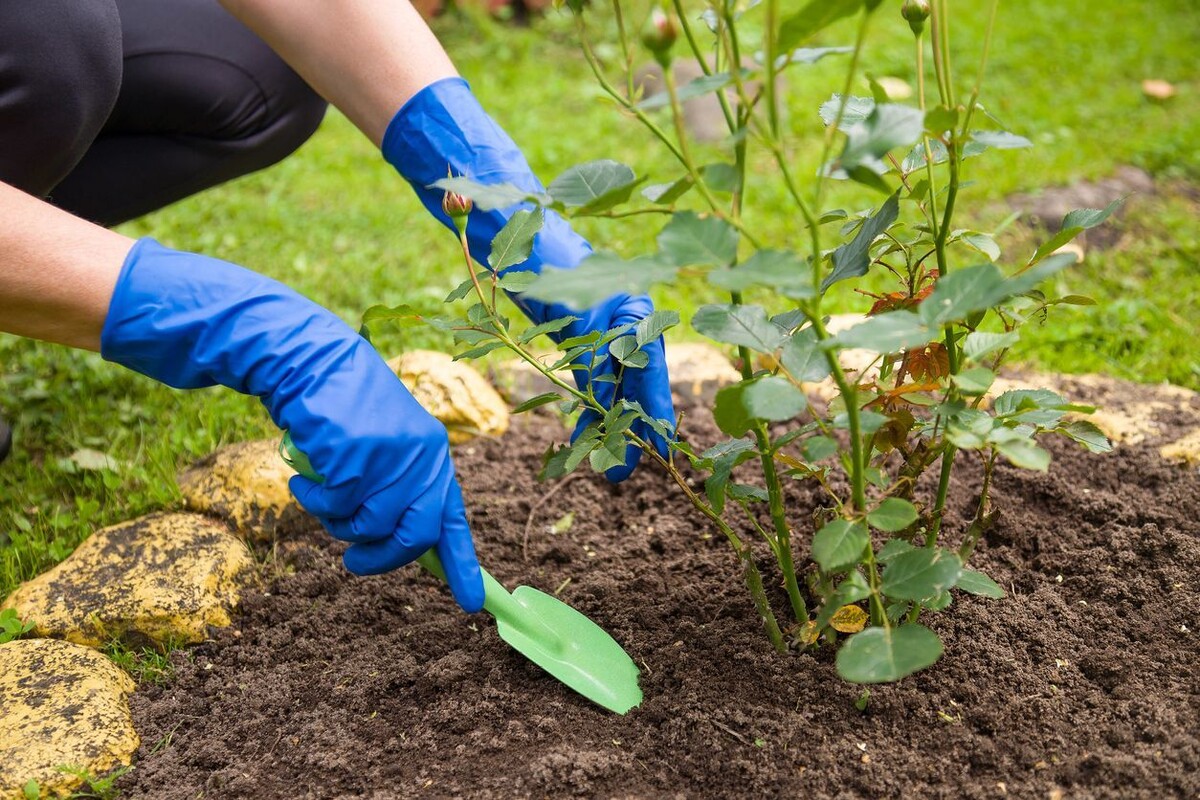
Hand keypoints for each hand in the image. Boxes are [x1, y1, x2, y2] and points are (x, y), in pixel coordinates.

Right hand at [101, 238, 484, 611]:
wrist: (311, 360)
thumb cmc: (344, 409)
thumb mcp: (387, 444)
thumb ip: (400, 487)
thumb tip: (408, 544)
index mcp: (434, 455)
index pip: (454, 518)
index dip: (463, 564)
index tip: (474, 604)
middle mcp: (422, 457)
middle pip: (413, 535)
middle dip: (381, 559)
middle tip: (354, 562)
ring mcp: (391, 456)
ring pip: (368, 526)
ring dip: (337, 523)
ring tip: (321, 495)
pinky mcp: (356, 456)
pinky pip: (335, 506)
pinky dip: (313, 500)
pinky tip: (305, 480)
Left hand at [384, 78, 675, 478]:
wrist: (508, 225)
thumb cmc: (545, 260)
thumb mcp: (572, 315)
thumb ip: (591, 359)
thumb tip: (604, 407)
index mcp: (635, 310)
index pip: (652, 370)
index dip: (655, 411)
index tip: (658, 446)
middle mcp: (626, 320)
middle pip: (636, 382)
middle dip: (631, 426)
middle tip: (625, 468)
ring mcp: (604, 327)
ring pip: (612, 384)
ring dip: (607, 422)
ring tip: (606, 463)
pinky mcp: (580, 333)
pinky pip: (589, 377)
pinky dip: (587, 404)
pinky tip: (583, 434)